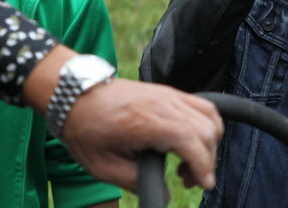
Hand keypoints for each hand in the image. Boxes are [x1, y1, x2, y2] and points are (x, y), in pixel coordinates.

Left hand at [62, 79, 223, 191]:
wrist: (77, 95)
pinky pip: (204, 107)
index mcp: (145, 121)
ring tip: (190, 162)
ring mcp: (170, 95)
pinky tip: (192, 143)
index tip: (204, 185)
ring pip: (210, 117)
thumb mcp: (103, 167)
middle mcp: (164, 104)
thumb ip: (135, 182)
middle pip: (206, 130)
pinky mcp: (171, 93)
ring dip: (209, 143)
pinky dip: (207, 127)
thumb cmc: (86, 129)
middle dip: (207, 160)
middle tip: (189, 180)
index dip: (203, 165)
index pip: (190, 140)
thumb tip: (163, 195)